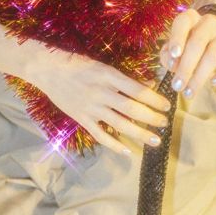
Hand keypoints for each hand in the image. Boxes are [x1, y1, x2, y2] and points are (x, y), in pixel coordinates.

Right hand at [28, 49, 172, 157]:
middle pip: (132, 109)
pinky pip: (100, 135)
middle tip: (165, 124)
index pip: (138, 90)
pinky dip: (114, 145)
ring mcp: (91, 107)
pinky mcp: (81, 118)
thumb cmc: (77, 64)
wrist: (47, 70)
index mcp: (109, 75)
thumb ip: (124, 78)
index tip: (167, 105)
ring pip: (120, 124)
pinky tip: (127, 150)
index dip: (155, 99)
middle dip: (152, 118)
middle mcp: (102, 92)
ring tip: (155, 140)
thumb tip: (149, 84)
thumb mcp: (102, 66)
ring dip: (140, 133)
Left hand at [159, 8, 215, 99]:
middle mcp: (210, 23)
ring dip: (200, 76)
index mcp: (191, 18)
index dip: (177, 38)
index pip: (183, 22)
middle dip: (186, 67)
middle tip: (177, 86)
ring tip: (189, 92)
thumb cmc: (187, 43)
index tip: (173, 55)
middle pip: (198, 42)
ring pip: (214, 54)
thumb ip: (168, 55)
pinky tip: (213, 83)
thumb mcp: (174, 47)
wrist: (212, 38)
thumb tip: (173, 64)